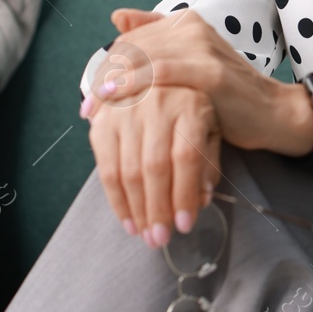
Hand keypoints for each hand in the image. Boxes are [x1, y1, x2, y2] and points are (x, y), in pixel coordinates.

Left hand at [83, 8, 312, 157]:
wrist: (273, 114)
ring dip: (112, 84)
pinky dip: (131, 85)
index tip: (90, 94)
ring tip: (93, 109)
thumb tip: (117, 15)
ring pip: (142, 58)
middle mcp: (193, 26)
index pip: (132, 38)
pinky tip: (112, 99)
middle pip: (133, 47)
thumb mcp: (188, 65)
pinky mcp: (210, 71)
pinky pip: (160, 73)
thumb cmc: (227, 96)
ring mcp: (203, 46)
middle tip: (86, 108)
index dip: (107, 65)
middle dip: (104, 78)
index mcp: (186, 21)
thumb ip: (156, 41)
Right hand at [87, 81, 221, 247]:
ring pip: (129, 169)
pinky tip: (127, 219)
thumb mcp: (209, 127)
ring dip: (136, 210)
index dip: (184, 193)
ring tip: (145, 235)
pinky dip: (115, 199)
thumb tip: (201, 200)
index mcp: (190, 104)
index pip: (186, 156)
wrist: (153, 71)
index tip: (184, 225)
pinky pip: (105, 166)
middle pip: (155, 166)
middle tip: (160, 240)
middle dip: (157, 209)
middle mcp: (157, 103)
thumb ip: (208, 162)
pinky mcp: (103, 119)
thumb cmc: (189, 107)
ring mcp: (126, 109)